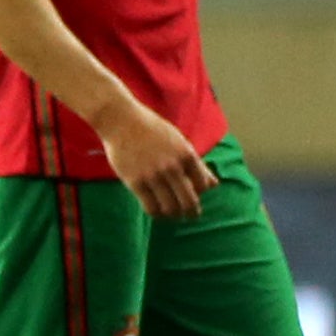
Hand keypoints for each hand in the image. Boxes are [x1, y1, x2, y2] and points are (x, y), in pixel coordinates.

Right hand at [96, 98, 214, 218]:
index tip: (193, 195)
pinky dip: (157, 214)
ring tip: (172, 214)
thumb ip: (196, 165)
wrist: (121, 120)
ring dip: (174, 215)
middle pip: (190, 202)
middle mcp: (172, 167)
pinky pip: (151, 208)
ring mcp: (153, 175)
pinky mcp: (135, 182)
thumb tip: (214, 185)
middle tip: (190, 215)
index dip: (199, 194)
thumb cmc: (152, 130)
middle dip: (192, 213)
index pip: (202, 186)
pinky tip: (157, 210)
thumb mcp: (179, 142)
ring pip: (171, 209)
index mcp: (186, 155)